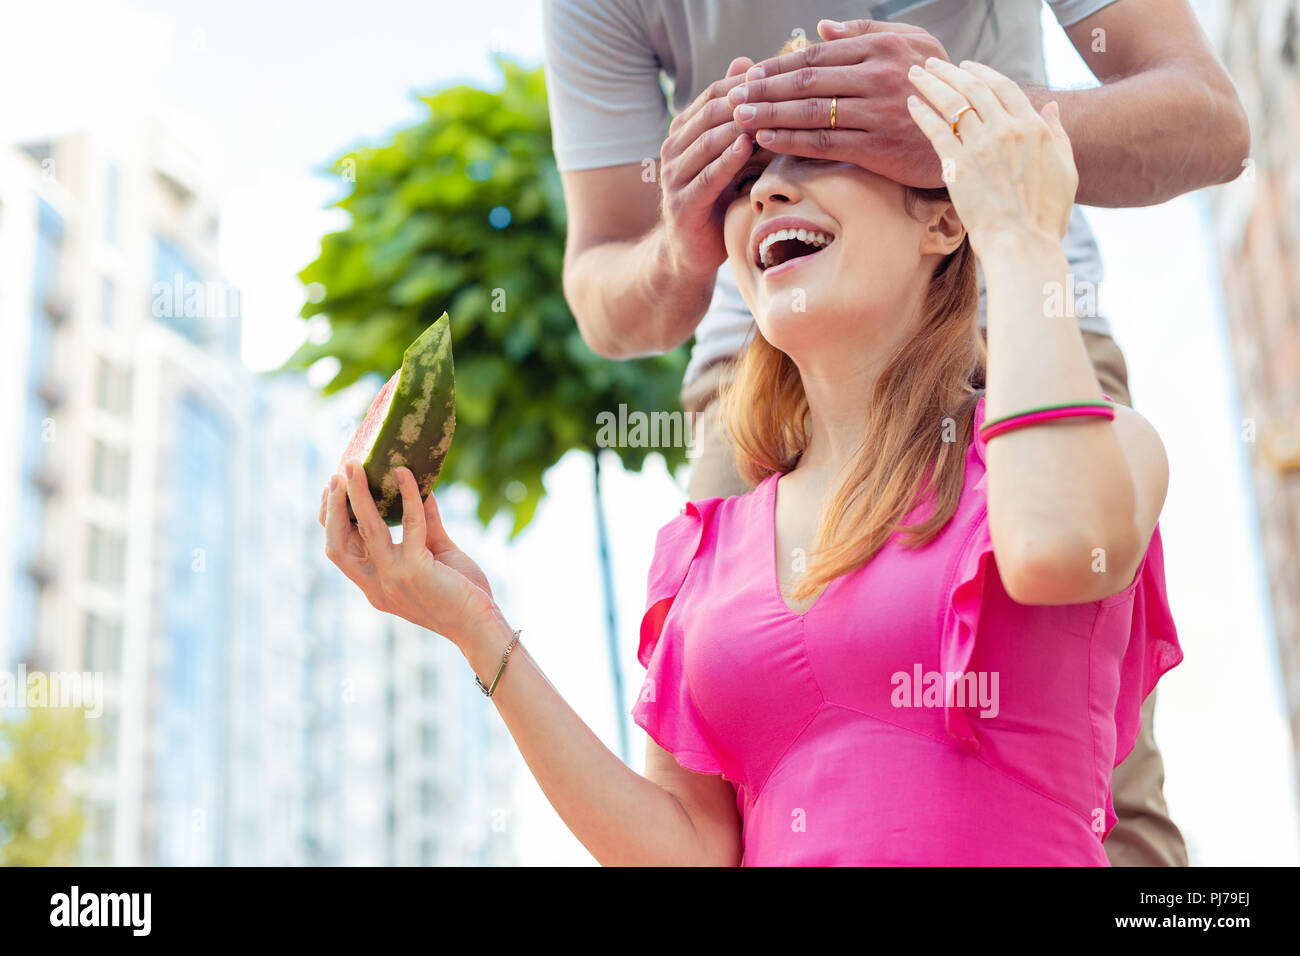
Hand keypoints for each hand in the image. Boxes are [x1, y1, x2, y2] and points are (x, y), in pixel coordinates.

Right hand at [322, 462, 497, 648]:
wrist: (481, 625)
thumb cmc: (462, 593)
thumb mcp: (436, 554)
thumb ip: (425, 526)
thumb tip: (422, 490)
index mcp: (375, 585)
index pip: (340, 550)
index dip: (332, 520)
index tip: (334, 491)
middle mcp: (376, 585)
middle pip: (337, 542)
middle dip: (332, 506)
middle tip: (338, 474)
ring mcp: (393, 578)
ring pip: (365, 528)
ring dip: (358, 493)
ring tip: (355, 465)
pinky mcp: (415, 570)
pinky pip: (410, 522)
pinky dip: (408, 494)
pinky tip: (406, 473)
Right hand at [658, 55, 756, 275]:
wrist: (691, 253)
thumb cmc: (718, 200)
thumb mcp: (730, 155)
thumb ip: (737, 117)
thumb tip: (747, 63)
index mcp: (683, 132)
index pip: (713, 96)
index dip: (742, 84)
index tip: (775, 74)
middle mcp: (673, 150)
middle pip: (709, 114)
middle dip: (742, 102)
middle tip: (774, 90)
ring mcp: (674, 177)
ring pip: (706, 142)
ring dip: (736, 127)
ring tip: (765, 115)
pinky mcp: (682, 205)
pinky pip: (706, 177)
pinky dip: (725, 160)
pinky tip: (745, 148)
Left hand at [727, 19, 949, 188]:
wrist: (972, 132)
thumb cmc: (937, 87)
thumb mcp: (913, 46)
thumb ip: (866, 34)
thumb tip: (822, 30)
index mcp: (881, 48)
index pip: (817, 56)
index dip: (778, 65)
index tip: (750, 74)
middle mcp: (876, 75)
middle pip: (806, 80)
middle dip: (764, 88)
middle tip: (733, 95)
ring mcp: (875, 111)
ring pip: (809, 110)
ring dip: (768, 112)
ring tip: (738, 116)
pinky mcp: (876, 146)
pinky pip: (823, 141)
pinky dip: (789, 138)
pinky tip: (765, 137)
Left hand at [906, 58, 1077, 254]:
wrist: (1023, 244)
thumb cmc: (1046, 216)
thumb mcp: (1065, 169)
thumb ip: (1057, 135)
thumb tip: (1051, 107)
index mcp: (1033, 128)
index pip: (1004, 87)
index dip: (982, 74)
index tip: (966, 68)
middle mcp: (1006, 130)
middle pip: (974, 89)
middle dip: (951, 71)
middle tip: (934, 64)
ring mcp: (981, 147)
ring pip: (952, 104)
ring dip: (932, 84)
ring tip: (916, 74)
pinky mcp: (957, 166)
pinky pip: (936, 131)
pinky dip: (922, 113)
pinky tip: (911, 103)